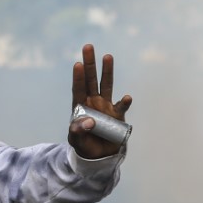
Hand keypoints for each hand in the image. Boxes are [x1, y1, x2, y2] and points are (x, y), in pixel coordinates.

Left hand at [68, 43, 132, 158]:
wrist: (99, 156)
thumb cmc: (84, 145)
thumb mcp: (76, 140)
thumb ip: (78, 131)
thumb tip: (88, 121)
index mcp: (80, 106)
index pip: (78, 88)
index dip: (78, 77)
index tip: (77, 64)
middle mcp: (93, 102)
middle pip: (91, 79)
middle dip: (89, 64)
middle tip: (88, 46)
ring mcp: (106, 107)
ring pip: (107, 85)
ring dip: (107, 72)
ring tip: (107, 56)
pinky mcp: (118, 116)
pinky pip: (122, 106)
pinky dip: (125, 102)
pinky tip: (126, 97)